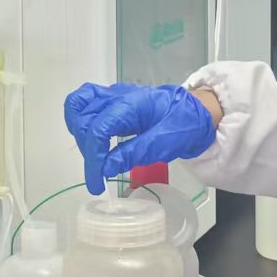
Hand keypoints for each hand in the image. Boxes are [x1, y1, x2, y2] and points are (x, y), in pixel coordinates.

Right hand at [63, 83, 218, 195]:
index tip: (96, 182)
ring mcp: (113, 94)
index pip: (98, 130)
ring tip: (94, 156)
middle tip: (99, 174)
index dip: (94, 159)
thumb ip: (132, 154)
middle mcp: (117, 95)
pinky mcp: (113, 99)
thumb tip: (104, 168)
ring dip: (80, 134)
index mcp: (131, 104)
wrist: (197, 111)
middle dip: (88, 151)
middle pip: (84, 120)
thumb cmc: (184, 125)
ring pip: (78, 105)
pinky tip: (88, 138)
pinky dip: (80, 120)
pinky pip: (86, 102)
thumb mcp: (163, 144)